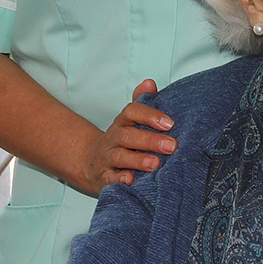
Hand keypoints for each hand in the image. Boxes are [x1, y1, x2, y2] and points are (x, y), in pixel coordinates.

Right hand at [75, 79, 176, 194]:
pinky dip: (118, 180)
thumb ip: (142, 102)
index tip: (170, 123)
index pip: (131, 112)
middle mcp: (112, 139)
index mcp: (122, 123)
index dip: (149, 115)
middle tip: (172, 146)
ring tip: (155, 163)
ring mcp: (106, 159)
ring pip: (119, 157)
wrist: (90, 163)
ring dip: (137, 160)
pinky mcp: (102, 178)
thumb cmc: (121, 141)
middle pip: (127, 136)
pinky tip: (130, 180)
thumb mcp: (130, 121)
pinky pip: (108, 179)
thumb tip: (150, 82)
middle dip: (150, 140)